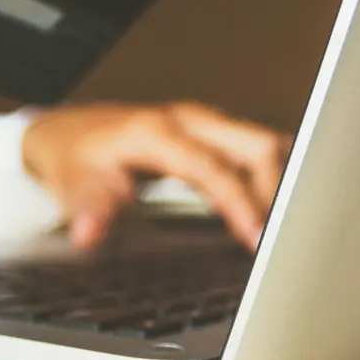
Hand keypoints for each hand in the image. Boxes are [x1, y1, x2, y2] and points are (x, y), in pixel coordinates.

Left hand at [22, 101, 291, 250]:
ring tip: (291, 230)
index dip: (240, 202)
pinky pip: (257, 151)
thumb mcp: (72, 185)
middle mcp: (188, 120)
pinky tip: (279, 210)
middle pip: (256, 145)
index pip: (212, 167)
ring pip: (264, 144)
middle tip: (286, 239)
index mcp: (156, 132)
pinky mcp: (213, 134)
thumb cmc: (74, 158)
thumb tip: (89, 235)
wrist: (68, 132)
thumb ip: (88, 210)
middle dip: (278, 191)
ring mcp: (204, 123)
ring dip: (282, 184)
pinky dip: (274, 177)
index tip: (257, 238)